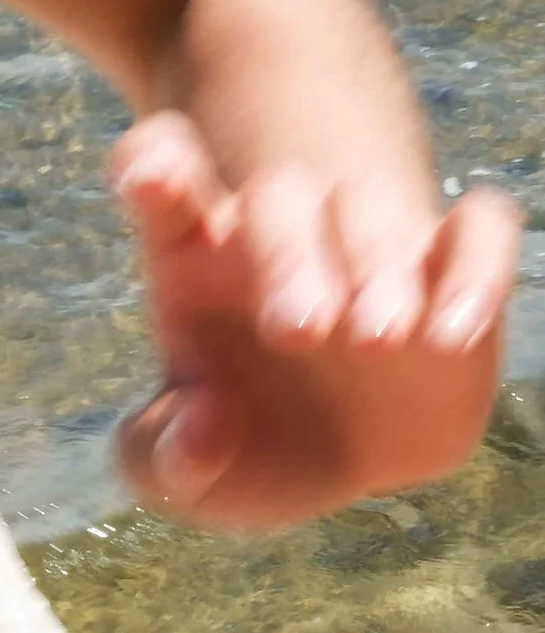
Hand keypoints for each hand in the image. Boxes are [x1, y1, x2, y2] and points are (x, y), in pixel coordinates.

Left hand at [109, 114, 520, 527]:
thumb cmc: (239, 444)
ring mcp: (368, 244)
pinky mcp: (451, 268)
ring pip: (373, 210)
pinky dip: (475, 267)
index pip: (162, 171)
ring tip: (375, 342)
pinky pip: (480, 228)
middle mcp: (281, 234)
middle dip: (289, 253)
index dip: (156, 165)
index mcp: (193, 253)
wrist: (337, 460)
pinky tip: (449, 338)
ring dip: (376, 266)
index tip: (152, 181)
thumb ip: (162, 457)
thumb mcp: (173, 468)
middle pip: (280, 196)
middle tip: (299, 332)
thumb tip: (204, 430)